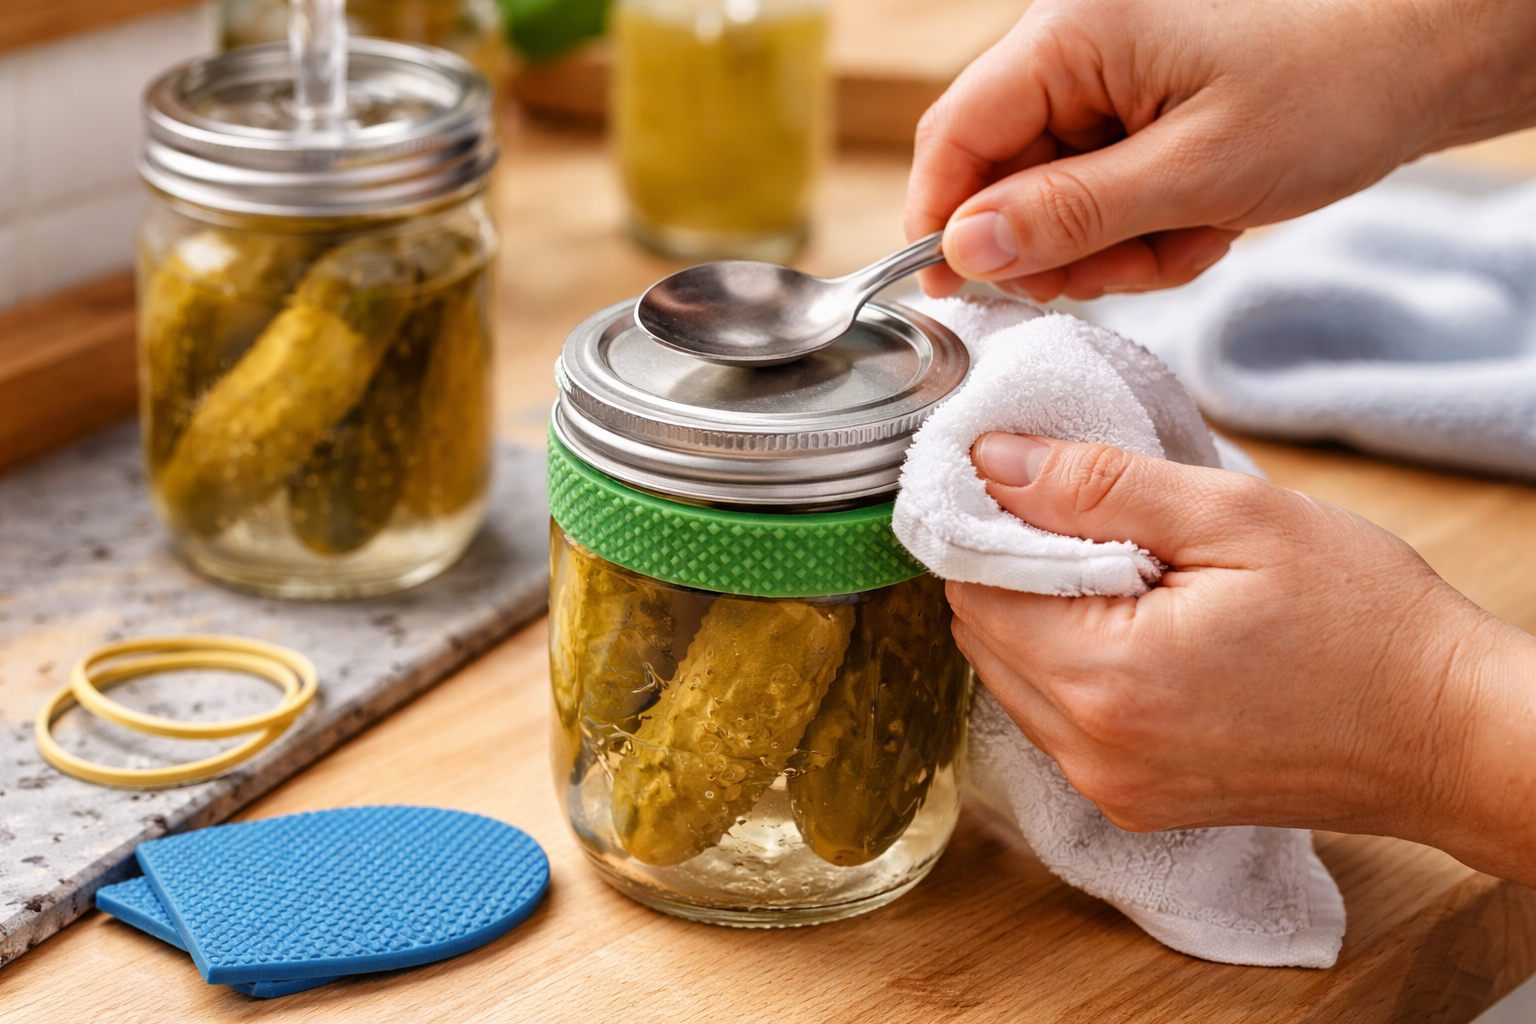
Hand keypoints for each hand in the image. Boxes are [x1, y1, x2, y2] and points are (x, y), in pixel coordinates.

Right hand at [905, 0, 1535, 301]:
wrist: (1429, 58)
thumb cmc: (1330, 89)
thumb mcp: (1192, 172)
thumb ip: (1067, 216)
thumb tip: (966, 249)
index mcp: (1071, 34)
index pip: (956, 133)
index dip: (942, 218)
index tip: (953, 291)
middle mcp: (1076, 49)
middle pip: (1001, 173)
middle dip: (1054, 244)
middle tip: (1118, 272)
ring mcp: (1109, 81)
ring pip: (1053, 197)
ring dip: (1111, 245)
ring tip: (1188, 239)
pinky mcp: (1139, 110)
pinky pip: (1103, 193)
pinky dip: (1146, 228)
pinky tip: (1204, 224)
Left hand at [951, 432, 1535, 884]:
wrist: (1448, 733)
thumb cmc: (1364, 621)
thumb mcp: (1232, 518)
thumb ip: (1096, 486)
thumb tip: (991, 460)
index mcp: (1106, 680)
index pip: (972, 589)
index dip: (988, 525)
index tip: (1036, 485)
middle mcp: (1091, 751)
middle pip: (983, 637)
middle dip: (1010, 570)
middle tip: (1090, 523)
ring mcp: (1110, 786)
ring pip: (1013, 679)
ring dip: (1039, 619)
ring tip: (1127, 576)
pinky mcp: (1132, 801)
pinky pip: (1056, 721)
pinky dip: (1070, 667)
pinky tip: (1136, 629)